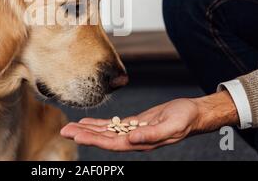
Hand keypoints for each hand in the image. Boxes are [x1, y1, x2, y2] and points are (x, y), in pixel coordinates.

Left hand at [60, 91, 238, 151]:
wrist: (193, 114)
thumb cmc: (185, 119)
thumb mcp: (171, 125)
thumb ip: (152, 134)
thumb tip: (132, 139)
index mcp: (140, 142)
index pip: (111, 143)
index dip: (92, 140)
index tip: (76, 135)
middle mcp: (133, 140)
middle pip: (104, 139)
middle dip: (84, 135)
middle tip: (64, 130)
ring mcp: (133, 133)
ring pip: (106, 132)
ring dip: (88, 130)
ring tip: (71, 127)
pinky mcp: (135, 124)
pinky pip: (113, 125)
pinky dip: (100, 124)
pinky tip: (89, 122)